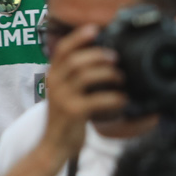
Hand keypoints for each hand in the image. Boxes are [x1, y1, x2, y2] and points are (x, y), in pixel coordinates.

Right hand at [42, 23, 126, 144]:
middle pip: (75, 60)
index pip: (61, 50)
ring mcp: (62, 99)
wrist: (54, 146)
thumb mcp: (66, 93)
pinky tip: (122, 99)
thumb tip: (103, 59)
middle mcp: (54, 84)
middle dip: (98, 55)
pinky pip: (96, 99)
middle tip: (116, 58)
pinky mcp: (73, 113)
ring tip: (121, 78)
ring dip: (107, 73)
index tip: (95, 29)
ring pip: (84, 76)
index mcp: (53, 76)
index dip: (78, 37)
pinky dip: (113, 97)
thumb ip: (76, 77)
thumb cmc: (66, 118)